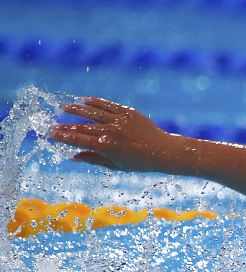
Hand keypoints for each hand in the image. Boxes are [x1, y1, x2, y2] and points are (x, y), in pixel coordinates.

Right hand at [49, 97, 172, 171]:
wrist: (163, 151)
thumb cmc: (139, 162)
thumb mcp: (115, 165)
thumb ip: (93, 159)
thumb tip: (71, 156)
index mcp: (107, 147)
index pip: (79, 139)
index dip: (63, 136)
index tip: (50, 134)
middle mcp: (112, 132)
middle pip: (82, 126)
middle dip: (65, 125)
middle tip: (52, 123)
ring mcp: (120, 120)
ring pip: (93, 112)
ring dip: (76, 109)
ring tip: (63, 107)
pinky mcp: (128, 112)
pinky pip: (108, 105)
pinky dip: (94, 102)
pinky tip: (83, 100)